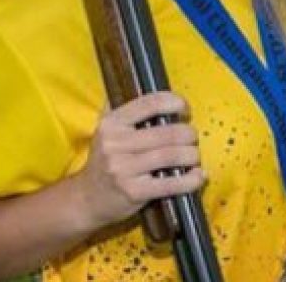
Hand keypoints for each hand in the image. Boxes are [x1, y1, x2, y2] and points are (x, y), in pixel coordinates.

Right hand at [72, 91, 205, 229]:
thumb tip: (148, 86)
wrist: (86, 199)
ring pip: (172, 155)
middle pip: (168, 132)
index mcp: (111, 123)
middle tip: (192, 139)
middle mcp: (115, 144)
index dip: (174, 102)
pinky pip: (171, 183)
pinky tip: (198, 177)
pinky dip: (191, 180)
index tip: (184, 109)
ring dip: (192, 155)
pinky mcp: (134, 191)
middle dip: (189, 134)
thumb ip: (124, 110)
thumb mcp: (105, 131)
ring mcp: (123, 169)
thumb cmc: (105, 162)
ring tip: (194, 157)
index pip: (150, 103)